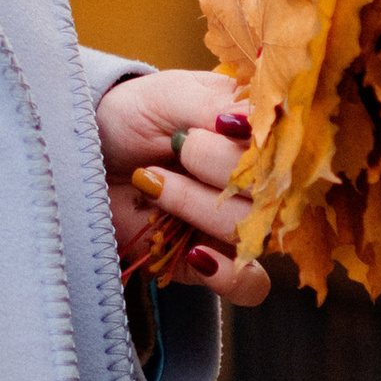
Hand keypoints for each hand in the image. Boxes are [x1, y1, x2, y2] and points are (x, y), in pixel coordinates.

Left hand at [98, 69, 270, 309]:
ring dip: (197, 206)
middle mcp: (261, 180)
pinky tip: (194, 251)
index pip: (294, 144)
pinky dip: (228, 274)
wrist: (86, 155)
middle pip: (277, 191)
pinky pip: (250, 285)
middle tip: (178, 145)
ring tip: (154, 182)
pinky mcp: (217, 262)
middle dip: (219, 167)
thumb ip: (213, 106)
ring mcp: (240, 223)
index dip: (263, 141)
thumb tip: (254, 122)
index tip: (220, 125)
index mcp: (263, 132)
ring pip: (254, 233)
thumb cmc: (132, 115)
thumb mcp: (169, 95)